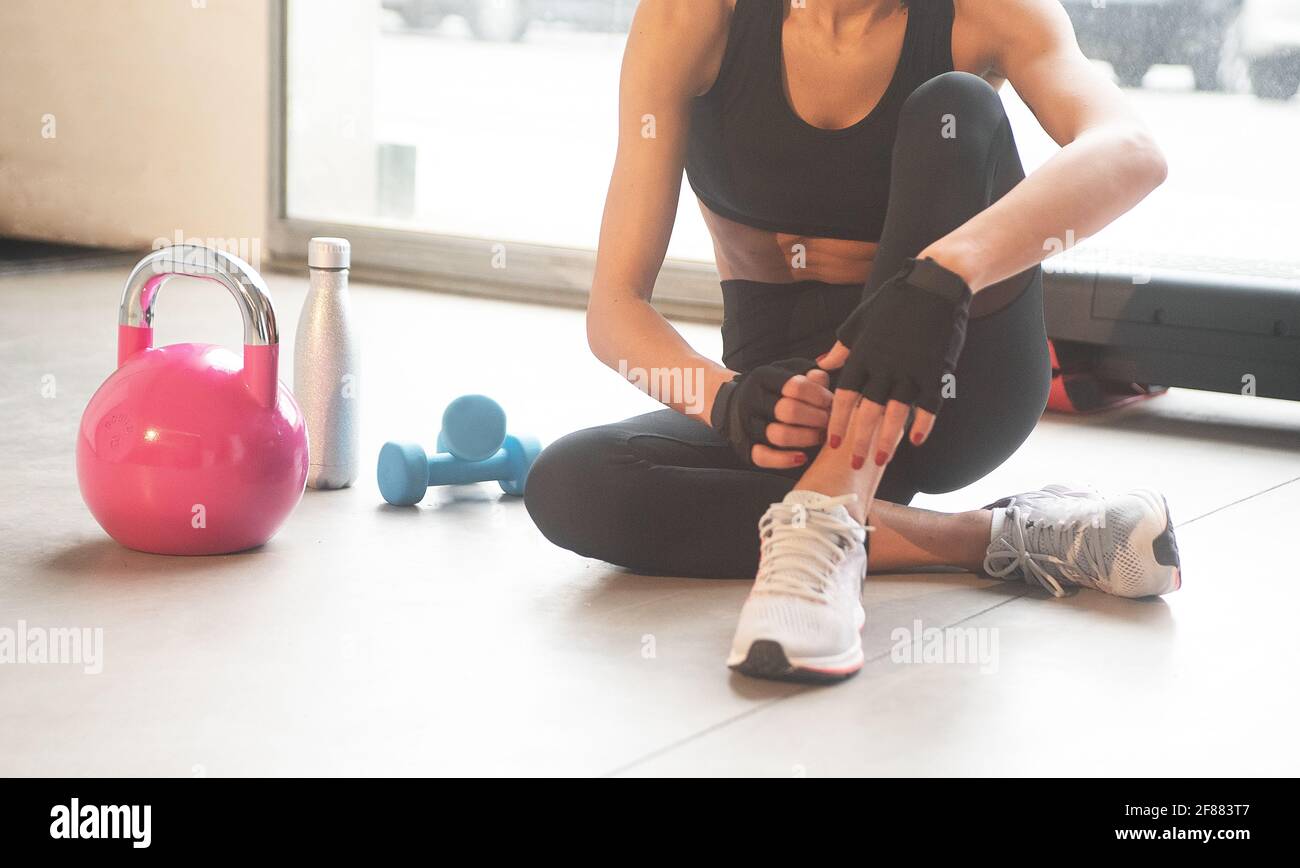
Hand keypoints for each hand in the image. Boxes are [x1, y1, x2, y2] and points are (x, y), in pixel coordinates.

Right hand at [710, 358, 832, 468]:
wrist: (735, 404)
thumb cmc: (773, 390)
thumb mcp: (789, 374)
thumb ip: (809, 375)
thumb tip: (822, 378)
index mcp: (763, 378)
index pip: (796, 386)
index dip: (820, 396)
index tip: (831, 403)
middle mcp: (751, 400)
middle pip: (789, 411)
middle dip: (817, 419)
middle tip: (829, 422)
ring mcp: (746, 424)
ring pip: (778, 435)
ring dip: (806, 438)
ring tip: (819, 436)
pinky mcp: (744, 446)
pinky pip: (763, 457)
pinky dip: (785, 460)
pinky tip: (802, 457)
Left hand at [819, 257, 971, 468]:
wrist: (934, 285)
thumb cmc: (894, 302)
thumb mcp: (859, 321)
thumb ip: (841, 347)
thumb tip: (820, 364)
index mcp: (863, 356)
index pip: (844, 396)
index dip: (836, 421)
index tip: (830, 442)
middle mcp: (884, 367)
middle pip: (867, 412)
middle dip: (859, 441)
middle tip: (853, 463)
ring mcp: (910, 370)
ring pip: (896, 414)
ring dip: (888, 440)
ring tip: (881, 459)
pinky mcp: (935, 370)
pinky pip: (929, 404)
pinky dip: (924, 423)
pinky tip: (917, 441)